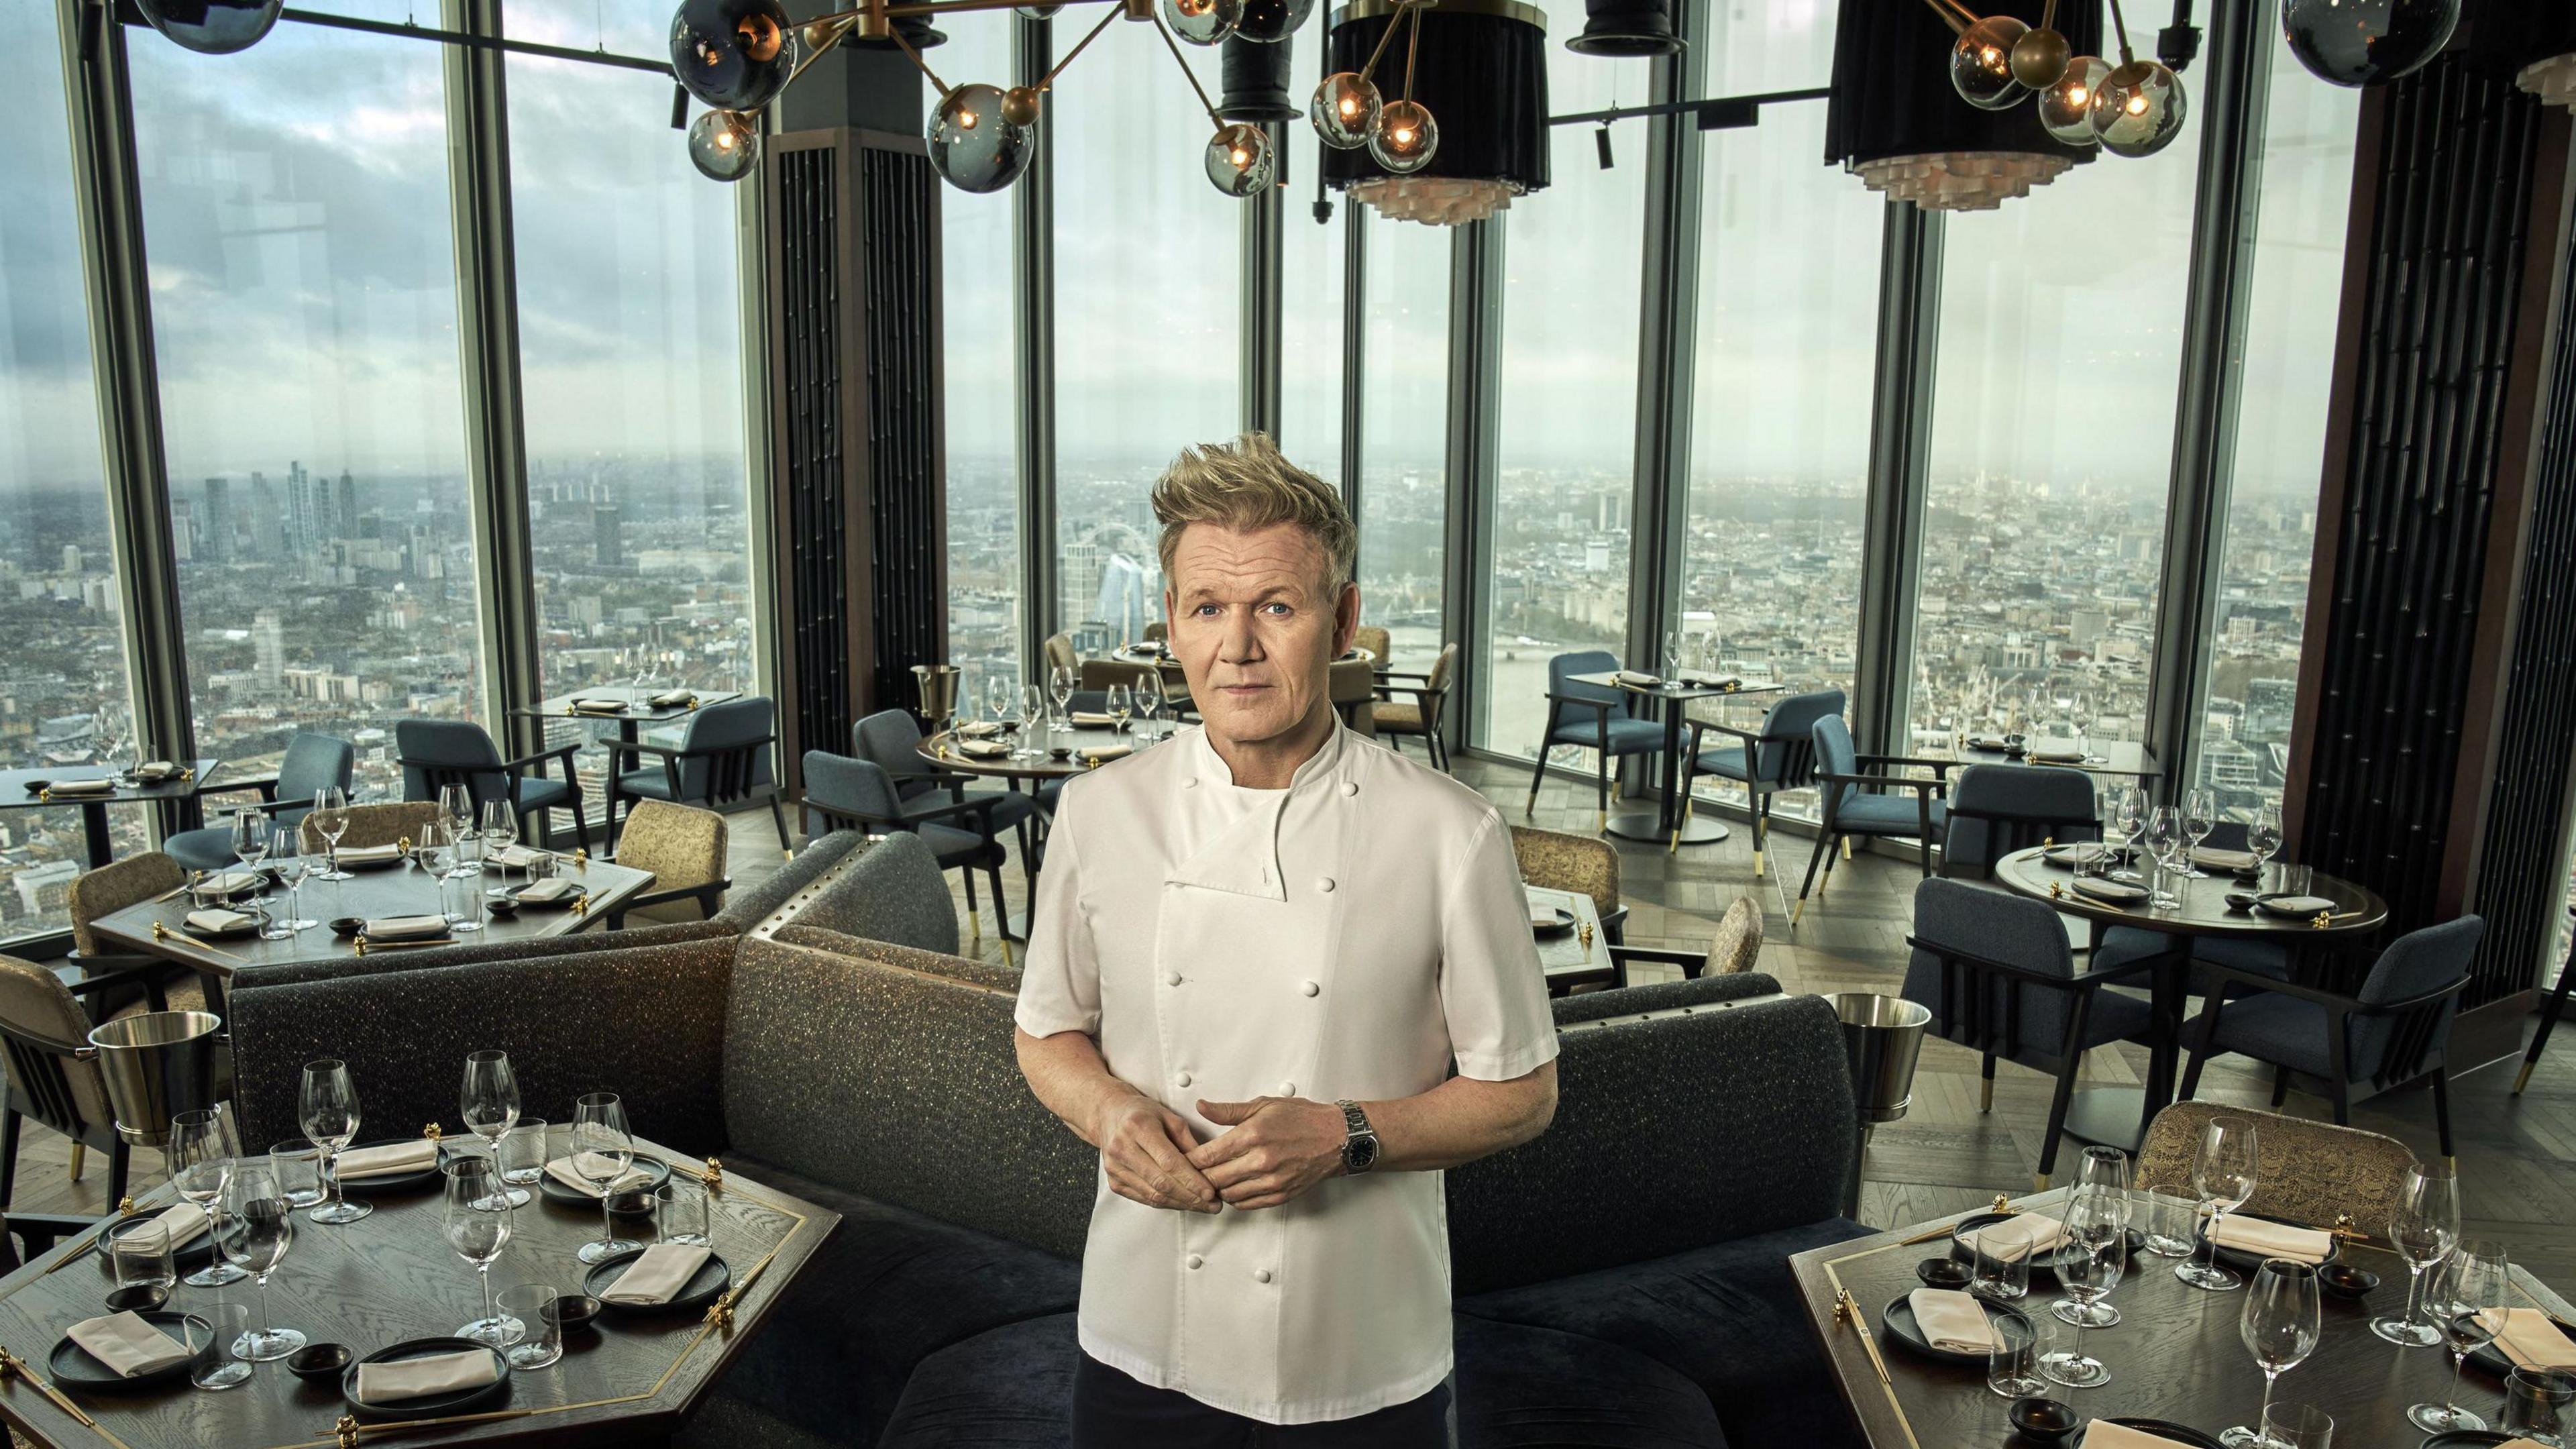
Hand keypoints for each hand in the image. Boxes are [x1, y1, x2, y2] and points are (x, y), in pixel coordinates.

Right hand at [1093, 1095, 1218, 1213]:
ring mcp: (1115, 1167)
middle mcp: (1123, 1148)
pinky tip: (1182, 1203)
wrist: (1110, 1116)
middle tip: (1212, 1204)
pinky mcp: (1114, 1182)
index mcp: (1139, 1127)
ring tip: (1202, 1206)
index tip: (1210, 1191)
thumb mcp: (1169, 1117)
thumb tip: (1207, 1168)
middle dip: (1190, 1197)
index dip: (1191, 1180)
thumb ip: (1188, 1142)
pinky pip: (1144, 1198)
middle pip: (1161, 1182)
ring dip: (1181, 1204)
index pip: (1169, 1161)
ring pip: (1153, 1195)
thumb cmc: (1142, 1113)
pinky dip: (1166, 1203)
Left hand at [1187, 1097, 1347, 1210]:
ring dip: (1217, 1189)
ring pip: (1228, 1194)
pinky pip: (1246, 1204)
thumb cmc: (1302, 1118)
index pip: (1208, 1156)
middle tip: (1193, 1172)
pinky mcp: (1280, 1194)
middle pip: (1214, 1179)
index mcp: (1252, 1135)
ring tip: (1214, 1179)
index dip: (1190, 1160)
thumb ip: (1228, 1111)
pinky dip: (1235, 1198)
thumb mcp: (1263, 1105)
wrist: (1335, 1137)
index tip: (1184, 1158)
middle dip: (1200, 1177)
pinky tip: (1234, 1187)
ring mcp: (1271, 1181)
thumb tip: (1202, 1107)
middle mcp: (1260, 1160)